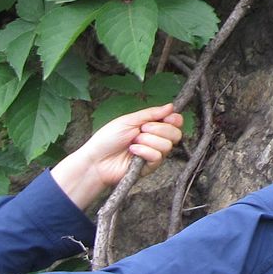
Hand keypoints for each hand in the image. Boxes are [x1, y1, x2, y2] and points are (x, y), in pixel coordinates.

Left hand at [50, 103, 183, 210]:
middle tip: (142, 130)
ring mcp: (153, 154)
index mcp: (151, 126)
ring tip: (133, 142)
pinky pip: (158, 156)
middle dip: (159, 129)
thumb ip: (151, 113)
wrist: (97, 159)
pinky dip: (144, 151)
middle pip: (175, 134)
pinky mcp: (149, 167)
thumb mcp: (129, 120)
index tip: (168, 117)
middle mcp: (155, 140)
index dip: (175, 119)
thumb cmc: (108, 139)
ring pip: (167, 145)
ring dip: (148, 140)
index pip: (174, 122)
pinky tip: (133, 151)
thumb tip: (170, 106)